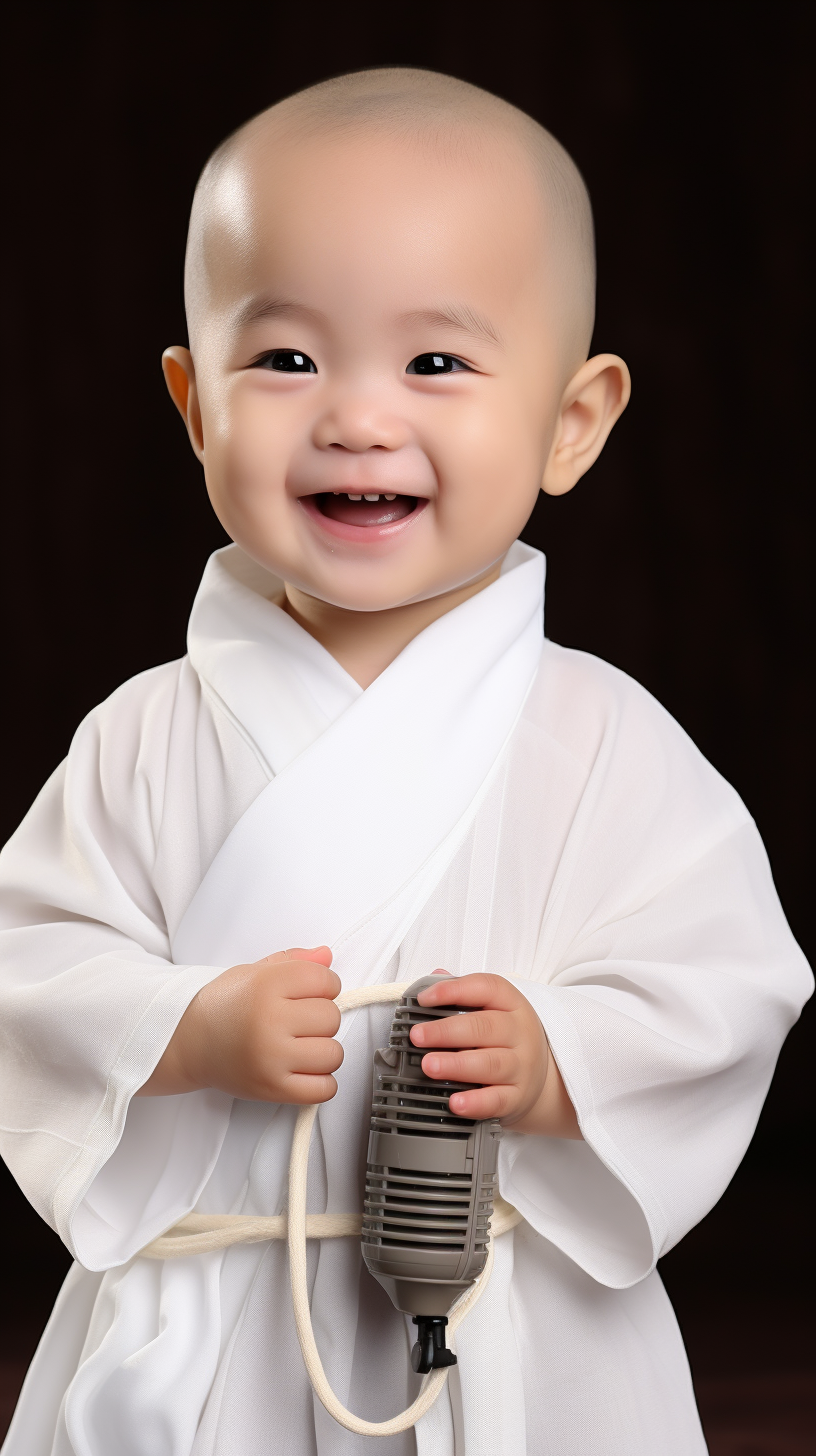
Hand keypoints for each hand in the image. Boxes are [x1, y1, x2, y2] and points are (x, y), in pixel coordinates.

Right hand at [137, 947, 342, 1103]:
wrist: (188, 1042)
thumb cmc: (224, 1005)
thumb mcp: (254, 972)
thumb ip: (294, 961)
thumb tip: (327, 956)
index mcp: (266, 986)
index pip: (326, 980)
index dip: (325, 985)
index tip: (310, 993)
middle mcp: (269, 1021)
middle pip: (332, 1017)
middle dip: (321, 1017)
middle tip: (298, 1021)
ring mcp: (271, 1058)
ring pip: (333, 1053)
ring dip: (323, 1050)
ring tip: (301, 1045)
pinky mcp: (271, 1088)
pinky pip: (324, 1089)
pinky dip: (322, 1081)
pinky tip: (304, 1069)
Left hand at [411, 972, 580, 1136]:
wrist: (544, 1075)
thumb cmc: (507, 1037)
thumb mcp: (493, 1009)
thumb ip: (462, 993)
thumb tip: (434, 978)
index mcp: (512, 1004)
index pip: (487, 988)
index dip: (455, 990)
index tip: (425, 998)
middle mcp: (520, 1033)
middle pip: (485, 1027)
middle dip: (447, 1031)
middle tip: (418, 1036)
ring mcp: (521, 1066)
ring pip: (491, 1064)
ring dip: (457, 1065)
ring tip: (429, 1066)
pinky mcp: (517, 1097)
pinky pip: (497, 1100)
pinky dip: (475, 1103)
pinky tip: (455, 1103)